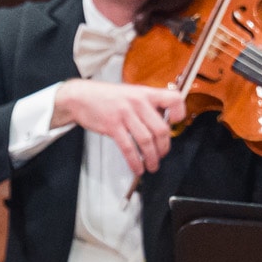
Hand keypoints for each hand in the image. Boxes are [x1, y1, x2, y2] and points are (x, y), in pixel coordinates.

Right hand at [54, 79, 184, 176]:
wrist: (82, 96)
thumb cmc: (107, 97)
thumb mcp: (132, 94)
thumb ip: (147, 106)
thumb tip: (161, 124)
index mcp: (146, 93)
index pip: (173, 99)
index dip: (179, 113)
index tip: (176, 124)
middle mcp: (138, 103)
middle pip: (160, 129)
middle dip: (164, 148)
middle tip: (162, 155)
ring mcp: (125, 114)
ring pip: (146, 141)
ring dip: (151, 158)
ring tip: (152, 166)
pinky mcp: (113, 126)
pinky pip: (128, 148)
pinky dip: (135, 161)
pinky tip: (137, 168)